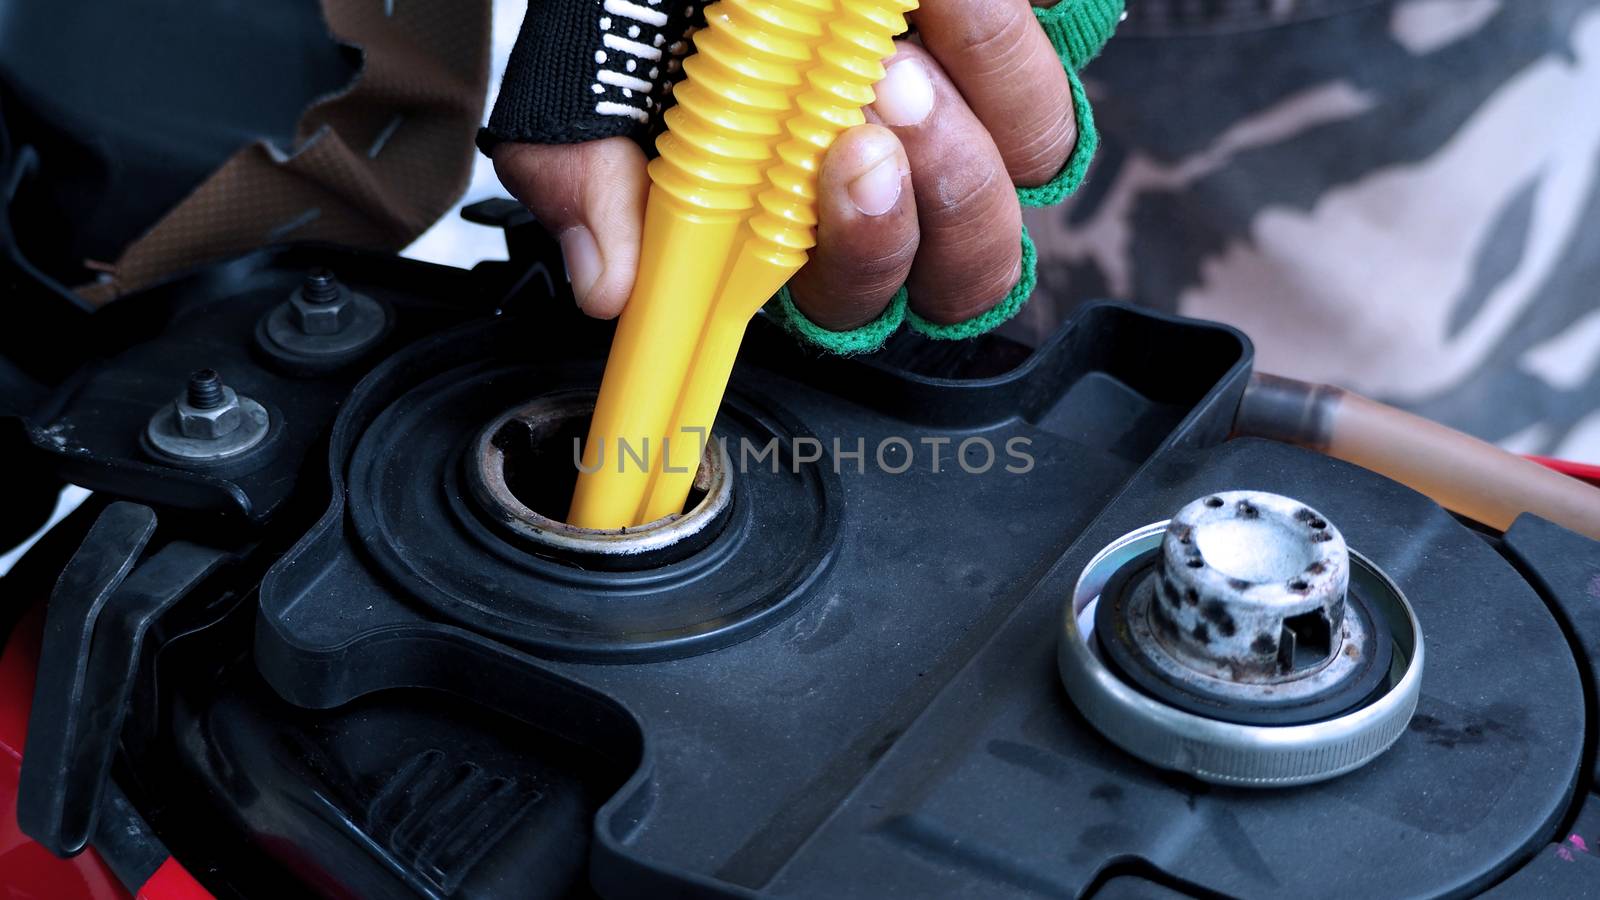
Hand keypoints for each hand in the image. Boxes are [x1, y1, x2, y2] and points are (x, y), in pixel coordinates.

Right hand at [494, 0, 1076, 329]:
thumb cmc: (647, 2)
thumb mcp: (597, 65)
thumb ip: (584, 169)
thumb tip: (608, 283)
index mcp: (797, 213)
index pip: (858, 295)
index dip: (865, 253)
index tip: (839, 165)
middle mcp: (893, 174)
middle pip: (972, 258)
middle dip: (940, 180)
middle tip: (884, 88)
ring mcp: (968, 105)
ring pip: (1037, 155)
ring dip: (989, 86)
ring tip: (924, 9)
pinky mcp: (1009, 33)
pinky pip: (1068, 38)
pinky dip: (1017, 14)